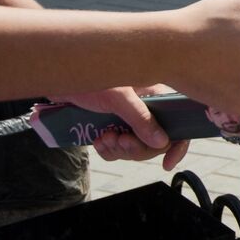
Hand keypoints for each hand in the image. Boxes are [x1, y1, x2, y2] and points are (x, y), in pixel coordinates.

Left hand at [48, 84, 190, 170]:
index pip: (177, 121)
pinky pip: (118, 148)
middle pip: (155, 141)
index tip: (167, 163)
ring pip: (135, 147)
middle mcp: (146, 106)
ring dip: (119, 149)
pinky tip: (98, 140)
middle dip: (136, 147)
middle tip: (120, 140)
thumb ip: (141, 118)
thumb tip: (162, 142)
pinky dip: (108, 150)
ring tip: (104, 137)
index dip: (177, 143)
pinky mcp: (113, 124)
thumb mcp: (118, 98)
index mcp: (155, 94)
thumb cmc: (91, 76)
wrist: (61, 76)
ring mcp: (129, 117)